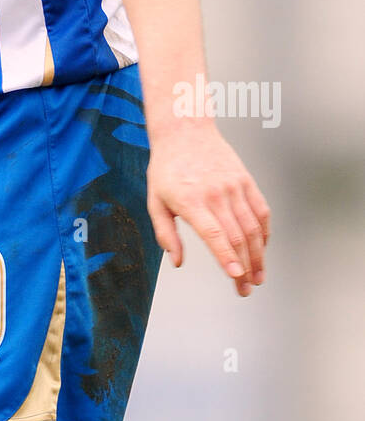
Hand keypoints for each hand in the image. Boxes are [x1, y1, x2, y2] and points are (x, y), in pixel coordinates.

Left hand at [146, 123, 269, 296]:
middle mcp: (216, 194)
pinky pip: (261, 210)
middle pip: (237, 237)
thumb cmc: (166, 168)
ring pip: (253, 227)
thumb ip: (165, 234)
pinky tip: (262, 249)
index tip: (237, 277)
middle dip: (245, 268)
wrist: (184, 130)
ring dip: (259, 256)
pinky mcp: (246, 180)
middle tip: (246, 289)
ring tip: (257, 277)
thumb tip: (178, 261)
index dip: (227, 257)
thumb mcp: (155, 201)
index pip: (215, 234)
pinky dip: (264, 233)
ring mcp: (234, 186)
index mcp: (191, 201)